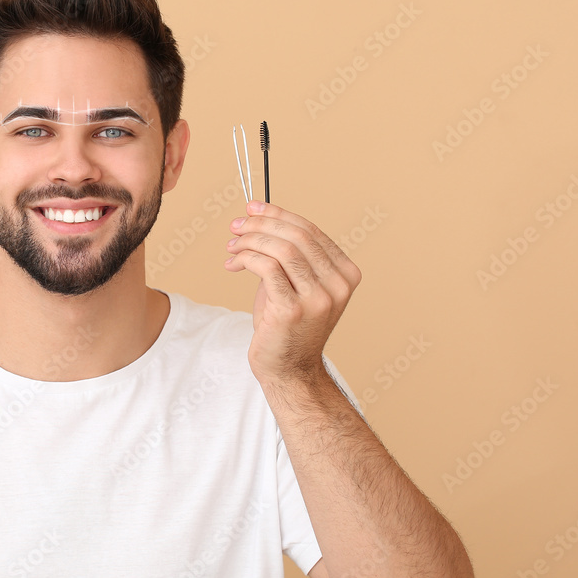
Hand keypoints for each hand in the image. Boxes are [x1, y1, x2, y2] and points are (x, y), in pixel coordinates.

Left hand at [224, 201, 360, 384]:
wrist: (289, 369)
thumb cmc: (288, 325)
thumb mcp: (295, 284)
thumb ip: (287, 254)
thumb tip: (257, 217)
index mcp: (346, 274)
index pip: (311, 231)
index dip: (278, 214)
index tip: (252, 208)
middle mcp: (338, 285)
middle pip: (296, 237)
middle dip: (261, 224)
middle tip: (235, 226)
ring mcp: (318, 299)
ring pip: (281, 249)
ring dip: (250, 241)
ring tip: (232, 246)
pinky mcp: (293, 310)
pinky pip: (266, 268)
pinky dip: (246, 258)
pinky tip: (233, 263)